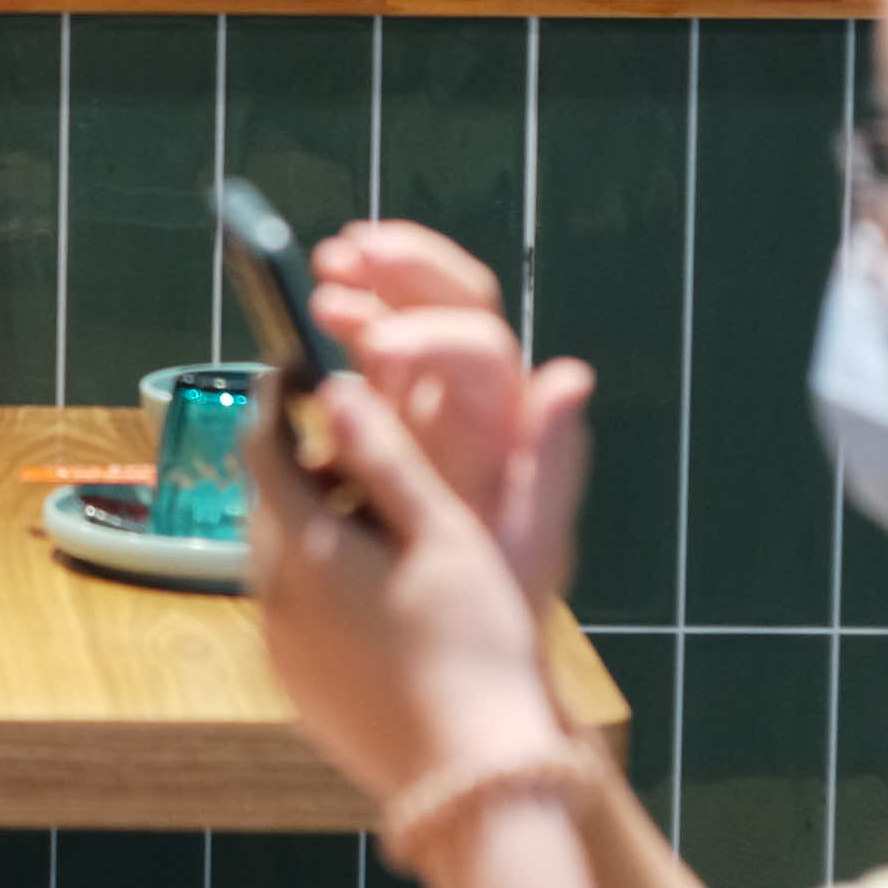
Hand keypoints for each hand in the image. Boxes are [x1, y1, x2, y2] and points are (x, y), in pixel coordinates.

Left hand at [250, 330, 575, 814]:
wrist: (472, 780)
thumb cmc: (474, 649)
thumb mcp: (445, 536)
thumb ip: (386, 457)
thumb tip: (337, 389)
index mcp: (304, 551)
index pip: (264, 448)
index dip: (278, 399)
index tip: (295, 367)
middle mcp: (272, 599)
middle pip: (270, 505)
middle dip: (306, 467)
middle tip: (365, 452)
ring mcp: (279, 650)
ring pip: (281, 561)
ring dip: (318, 528)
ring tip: (390, 530)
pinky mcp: (297, 689)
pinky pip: (295, 612)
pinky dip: (325, 585)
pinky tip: (387, 598)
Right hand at [313, 226, 592, 610]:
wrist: (462, 630)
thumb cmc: (502, 593)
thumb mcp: (530, 544)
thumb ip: (551, 463)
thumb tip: (572, 376)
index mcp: (504, 418)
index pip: (478, 345)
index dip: (429, 336)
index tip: (376, 353)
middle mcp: (471, 391)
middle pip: (452, 299)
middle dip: (404, 269)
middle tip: (347, 257)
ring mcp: (426, 393)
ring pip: (410, 306)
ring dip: (372, 275)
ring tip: (327, 268)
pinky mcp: (385, 406)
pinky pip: (371, 341)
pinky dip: (347, 311)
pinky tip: (314, 308)